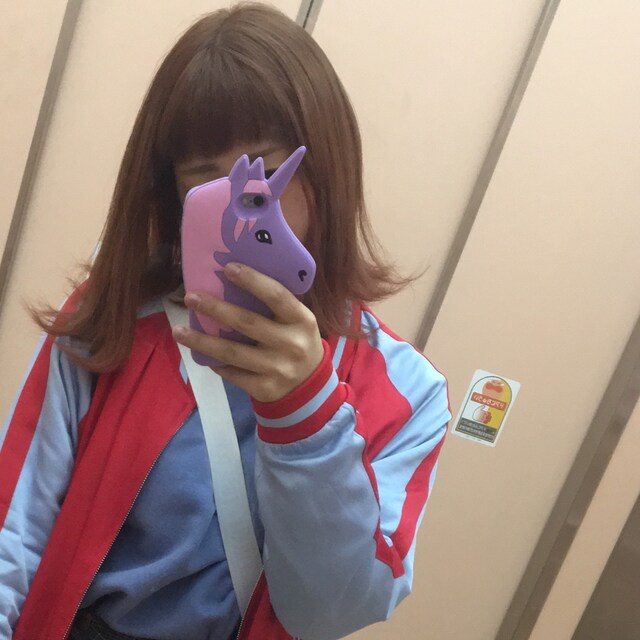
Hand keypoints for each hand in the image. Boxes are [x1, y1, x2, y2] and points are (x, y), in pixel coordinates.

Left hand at [172, 262, 324, 402]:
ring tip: (178, 331)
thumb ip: (275, 304)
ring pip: (232, 352)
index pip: (276, 296)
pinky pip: (232, 373)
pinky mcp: (264, 389)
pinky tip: (200, 353)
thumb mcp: (297, 321)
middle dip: (215, 309)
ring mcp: (277, 369)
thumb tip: (232, 278)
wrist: (309, 386)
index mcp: (302, 320)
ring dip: (201, 341)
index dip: (252, 281)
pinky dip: (214, 362)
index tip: (227, 268)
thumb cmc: (296, 341)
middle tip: (190, 297)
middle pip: (247, 323)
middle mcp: (291, 344)